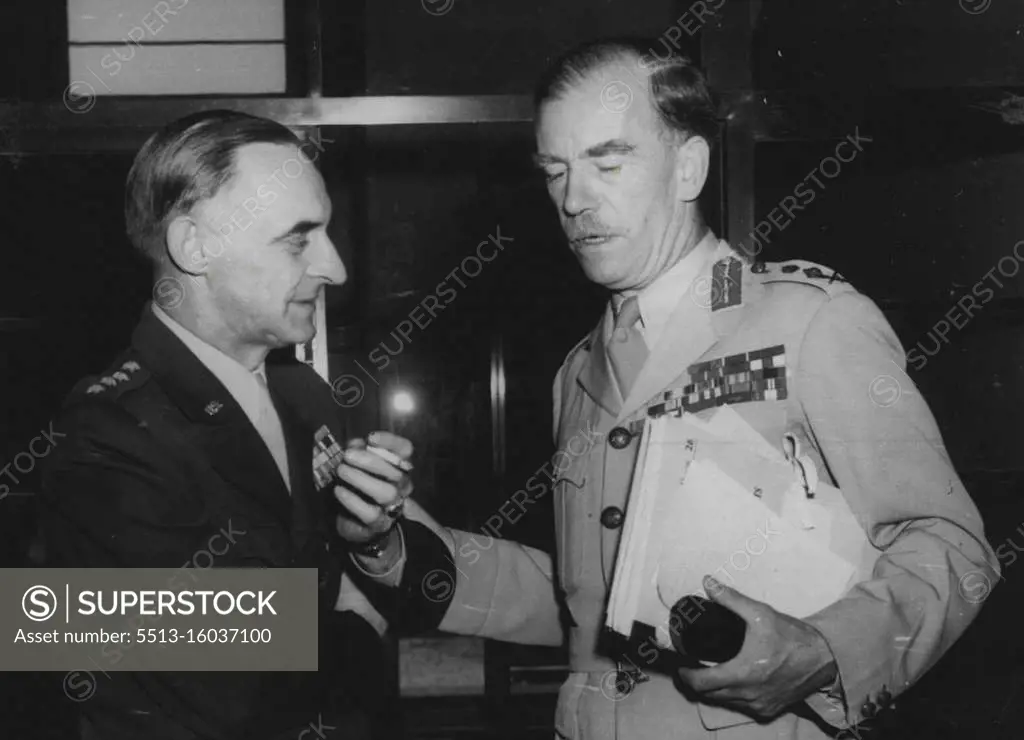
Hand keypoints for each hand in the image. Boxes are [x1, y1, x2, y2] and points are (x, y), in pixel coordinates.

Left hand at [333, 431, 412, 545]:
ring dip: (361, 479)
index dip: (390, 442)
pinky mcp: (380, 523)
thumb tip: (354, 444)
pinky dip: (353, 501)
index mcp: (400, 466)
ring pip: (386, 492)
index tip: (370, 438)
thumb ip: (358, 451)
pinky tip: (339, 491)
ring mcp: (394, 505)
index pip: (405, 450)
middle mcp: (402, 485)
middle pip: (397, 471)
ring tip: (342, 471)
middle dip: (370, 461)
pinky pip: (370, 512)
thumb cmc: (359, 486)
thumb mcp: (358, 464)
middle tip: (347, 456)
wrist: (357, 522)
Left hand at [676, 576, 837, 719]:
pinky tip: (732, 681)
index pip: (701, 683)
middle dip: (696, 682)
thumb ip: (731, 599)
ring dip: (713, 690)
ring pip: (724, 702)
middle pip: (709, 695)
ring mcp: (759, 705)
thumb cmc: (792, 636)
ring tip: (709, 671)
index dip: (685, 675)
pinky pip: (741, 706)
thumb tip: (708, 582)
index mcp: (742, 674)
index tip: (681, 665)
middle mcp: (748, 695)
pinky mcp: (769, 710)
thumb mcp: (760, 613)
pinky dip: (732, 696)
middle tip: (692, 665)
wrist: (824, 658)